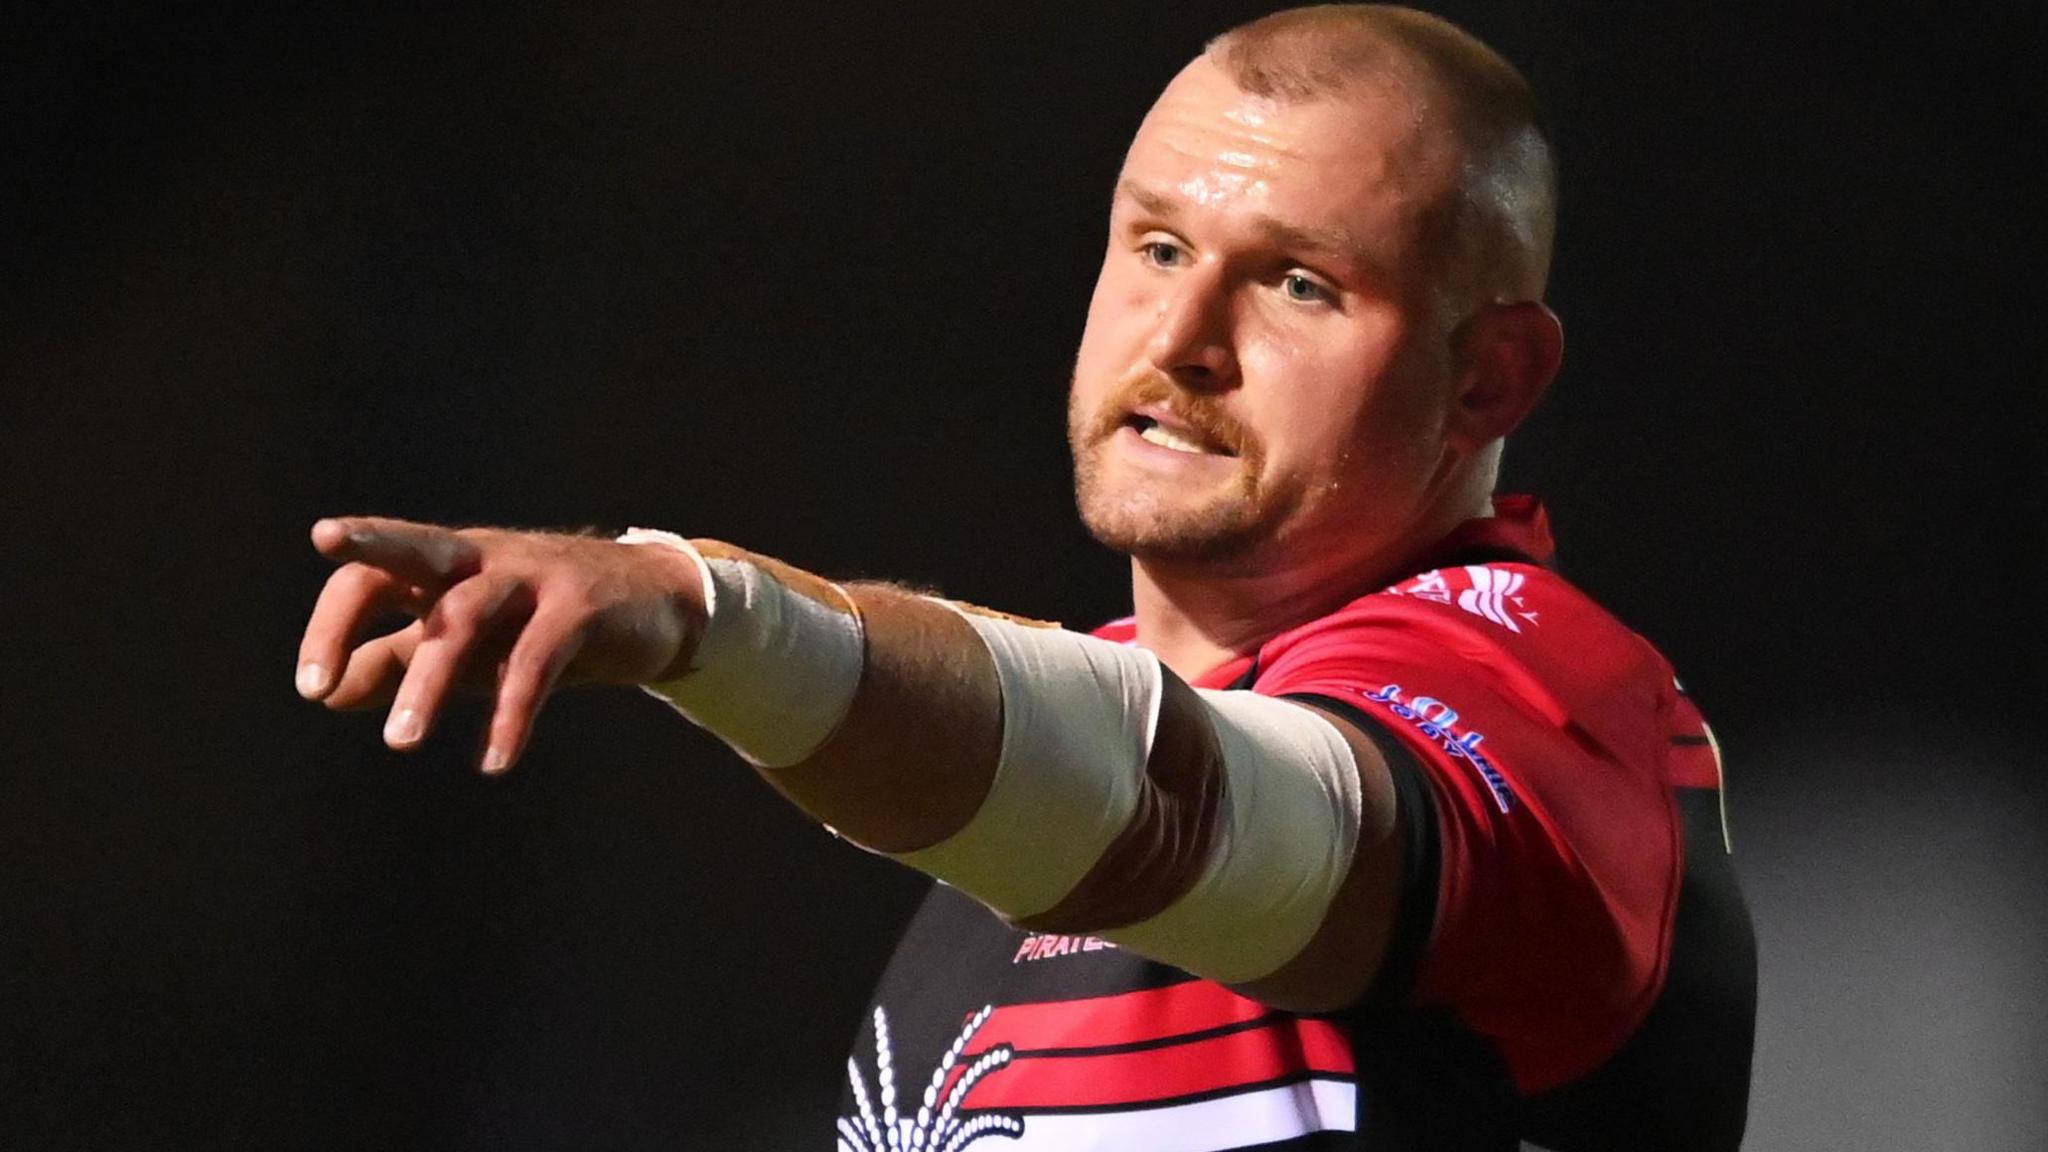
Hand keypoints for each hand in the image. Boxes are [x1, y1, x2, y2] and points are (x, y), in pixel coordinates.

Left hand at [295, 516, 706, 773]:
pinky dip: (511, 713)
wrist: (656, 605)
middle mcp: (482, 558)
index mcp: (445, 565)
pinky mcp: (581, 609)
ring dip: (427, 683)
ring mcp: (534, 577)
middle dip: (358, 582)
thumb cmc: (539, 623)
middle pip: (411, 552)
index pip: (371, 577)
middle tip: (317, 667)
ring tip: (400, 743)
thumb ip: (396, 660)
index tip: (312, 688)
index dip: (334, 627)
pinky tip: (494, 762)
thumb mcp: (464, 644)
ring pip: (466, 618)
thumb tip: (327, 693)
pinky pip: (535, 661)